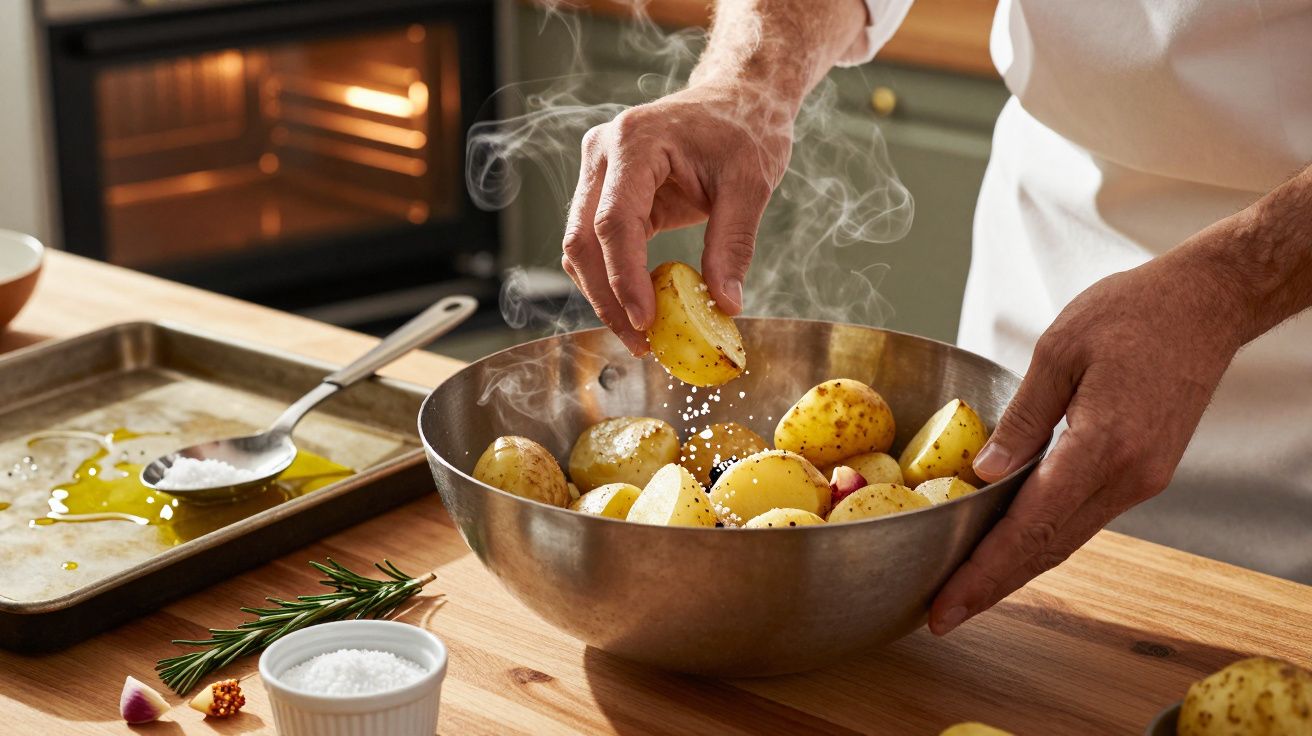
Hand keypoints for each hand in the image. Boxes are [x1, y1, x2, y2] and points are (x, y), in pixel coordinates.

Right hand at [560, 83, 793, 354]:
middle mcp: (603, 153)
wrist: (738, 97)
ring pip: (580, 246)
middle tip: (640, 344)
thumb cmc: (746, 128)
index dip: (624, 278)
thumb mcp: (751, 184)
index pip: (614, 221)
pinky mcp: (607, 191)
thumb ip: (733, 243)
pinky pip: (597, 243)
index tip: (646, 322)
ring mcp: (599, 171)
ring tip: (641, 335)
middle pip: (582, 239)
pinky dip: (614, 278)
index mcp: (634, 141)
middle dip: (607, 298)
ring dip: (604, 295)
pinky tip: (642, 307)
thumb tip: (724, 304)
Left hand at [928, 247, 1249, 634]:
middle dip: (993, 585)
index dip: (984, 570)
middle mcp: (1129, 475)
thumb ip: (1022, 419)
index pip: (1032, 526)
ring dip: (1017, 567)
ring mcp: (1142, 479)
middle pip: (1049, 547)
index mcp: (1104, 445)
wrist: (1207, 303)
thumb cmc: (1134, 312)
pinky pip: (1084, 516)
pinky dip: (1043, 537)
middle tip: (943, 615)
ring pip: (1068, 538)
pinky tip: (1009, 545)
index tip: (948, 603)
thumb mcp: (1060, 350)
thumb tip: (983, 475)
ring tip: (966, 589)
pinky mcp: (1144, 472)